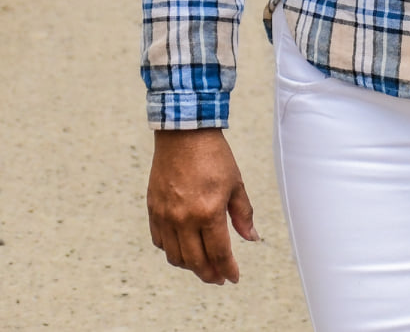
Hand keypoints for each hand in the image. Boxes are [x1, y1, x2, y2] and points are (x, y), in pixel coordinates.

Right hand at [147, 128, 258, 284]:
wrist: (184, 136)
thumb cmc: (214, 158)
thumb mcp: (236, 185)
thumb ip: (243, 215)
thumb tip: (251, 238)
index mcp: (208, 212)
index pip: (218, 252)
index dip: (227, 269)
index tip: (234, 278)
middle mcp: (184, 219)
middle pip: (195, 261)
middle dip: (209, 274)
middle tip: (219, 278)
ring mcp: (165, 216)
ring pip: (175, 256)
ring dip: (190, 266)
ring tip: (203, 265)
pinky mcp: (153, 210)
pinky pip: (160, 242)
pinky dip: (172, 251)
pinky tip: (184, 248)